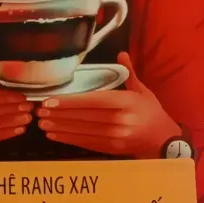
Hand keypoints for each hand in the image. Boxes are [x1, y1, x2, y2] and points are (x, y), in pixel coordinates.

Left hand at [36, 53, 178, 158]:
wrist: (163, 140)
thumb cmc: (151, 112)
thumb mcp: (142, 90)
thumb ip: (130, 73)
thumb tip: (121, 53)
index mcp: (126, 102)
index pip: (94, 101)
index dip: (71, 102)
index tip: (52, 101)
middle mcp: (120, 120)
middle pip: (85, 117)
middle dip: (60, 114)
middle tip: (40, 112)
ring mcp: (115, 136)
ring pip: (83, 131)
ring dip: (61, 128)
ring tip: (43, 124)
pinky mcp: (111, 149)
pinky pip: (87, 143)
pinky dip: (70, 139)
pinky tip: (56, 135)